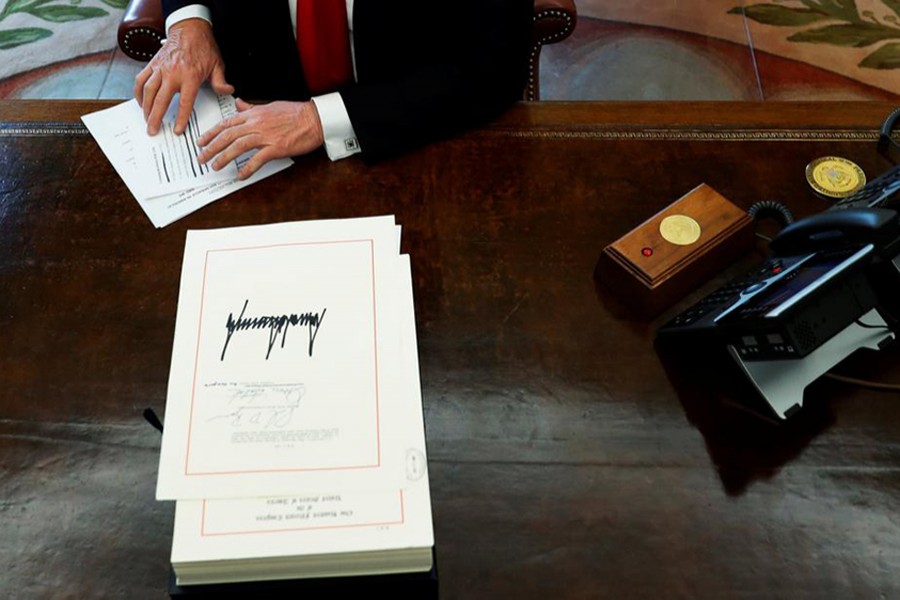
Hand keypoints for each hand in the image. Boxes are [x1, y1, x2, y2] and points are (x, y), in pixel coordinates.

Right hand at [134, 18, 233, 135]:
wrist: (189, 28)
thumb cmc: (204, 47)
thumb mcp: (218, 64)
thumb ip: (221, 81)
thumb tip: (228, 92)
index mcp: (190, 76)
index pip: (184, 102)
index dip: (180, 118)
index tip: (177, 130)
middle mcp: (172, 73)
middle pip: (160, 100)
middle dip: (155, 117)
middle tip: (152, 130)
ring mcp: (160, 68)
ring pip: (147, 91)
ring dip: (145, 107)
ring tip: (146, 120)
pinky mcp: (152, 64)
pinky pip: (141, 79)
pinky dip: (138, 92)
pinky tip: (140, 102)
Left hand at [198, 99, 324, 179]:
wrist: (314, 119)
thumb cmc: (295, 113)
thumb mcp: (269, 106)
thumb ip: (251, 108)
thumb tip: (239, 104)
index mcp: (254, 114)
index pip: (226, 124)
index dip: (211, 133)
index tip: (201, 141)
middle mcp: (256, 124)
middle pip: (227, 136)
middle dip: (211, 148)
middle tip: (201, 157)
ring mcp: (265, 136)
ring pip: (237, 147)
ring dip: (224, 158)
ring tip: (215, 166)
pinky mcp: (276, 148)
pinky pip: (257, 160)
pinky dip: (247, 168)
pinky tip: (240, 175)